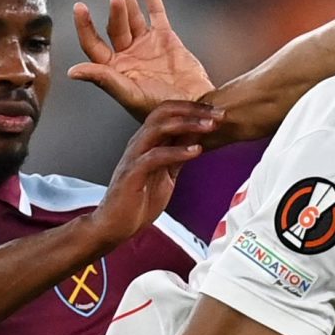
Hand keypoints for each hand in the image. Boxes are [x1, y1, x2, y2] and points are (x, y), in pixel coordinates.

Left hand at [70, 0, 215, 119]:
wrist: (196, 107)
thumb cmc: (162, 109)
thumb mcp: (130, 95)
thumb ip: (104, 79)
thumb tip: (72, 71)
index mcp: (114, 70)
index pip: (93, 44)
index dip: (85, 26)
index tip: (80, 7)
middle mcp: (126, 55)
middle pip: (114, 26)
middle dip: (115, 10)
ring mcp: (145, 44)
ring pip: (132, 14)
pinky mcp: (165, 37)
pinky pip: (156, 11)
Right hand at [88, 97, 216, 245]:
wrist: (115, 225)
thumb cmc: (138, 202)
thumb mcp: (166, 174)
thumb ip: (178, 155)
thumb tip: (197, 140)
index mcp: (147, 142)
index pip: (169, 112)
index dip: (194, 109)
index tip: (218, 112)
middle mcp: (139, 143)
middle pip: (165, 112)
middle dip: (194, 110)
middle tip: (219, 114)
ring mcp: (135, 156)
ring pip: (159, 128)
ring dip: (188, 124)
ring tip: (209, 126)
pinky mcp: (133, 173)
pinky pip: (156, 156)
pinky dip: (177, 152)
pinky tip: (196, 152)